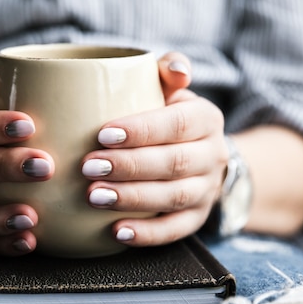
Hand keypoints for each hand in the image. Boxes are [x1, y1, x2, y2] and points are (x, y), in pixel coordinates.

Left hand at [82, 52, 227, 246]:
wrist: (201, 154)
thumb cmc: (169, 116)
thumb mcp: (172, 90)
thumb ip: (169, 69)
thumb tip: (175, 69)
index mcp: (206, 119)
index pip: (178, 123)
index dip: (142, 130)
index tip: (103, 134)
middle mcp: (213, 155)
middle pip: (174, 163)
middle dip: (129, 166)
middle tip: (89, 167)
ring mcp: (207, 190)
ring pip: (173, 197)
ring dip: (132, 198)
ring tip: (94, 197)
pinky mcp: (196, 218)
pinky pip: (175, 230)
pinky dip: (147, 234)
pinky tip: (117, 231)